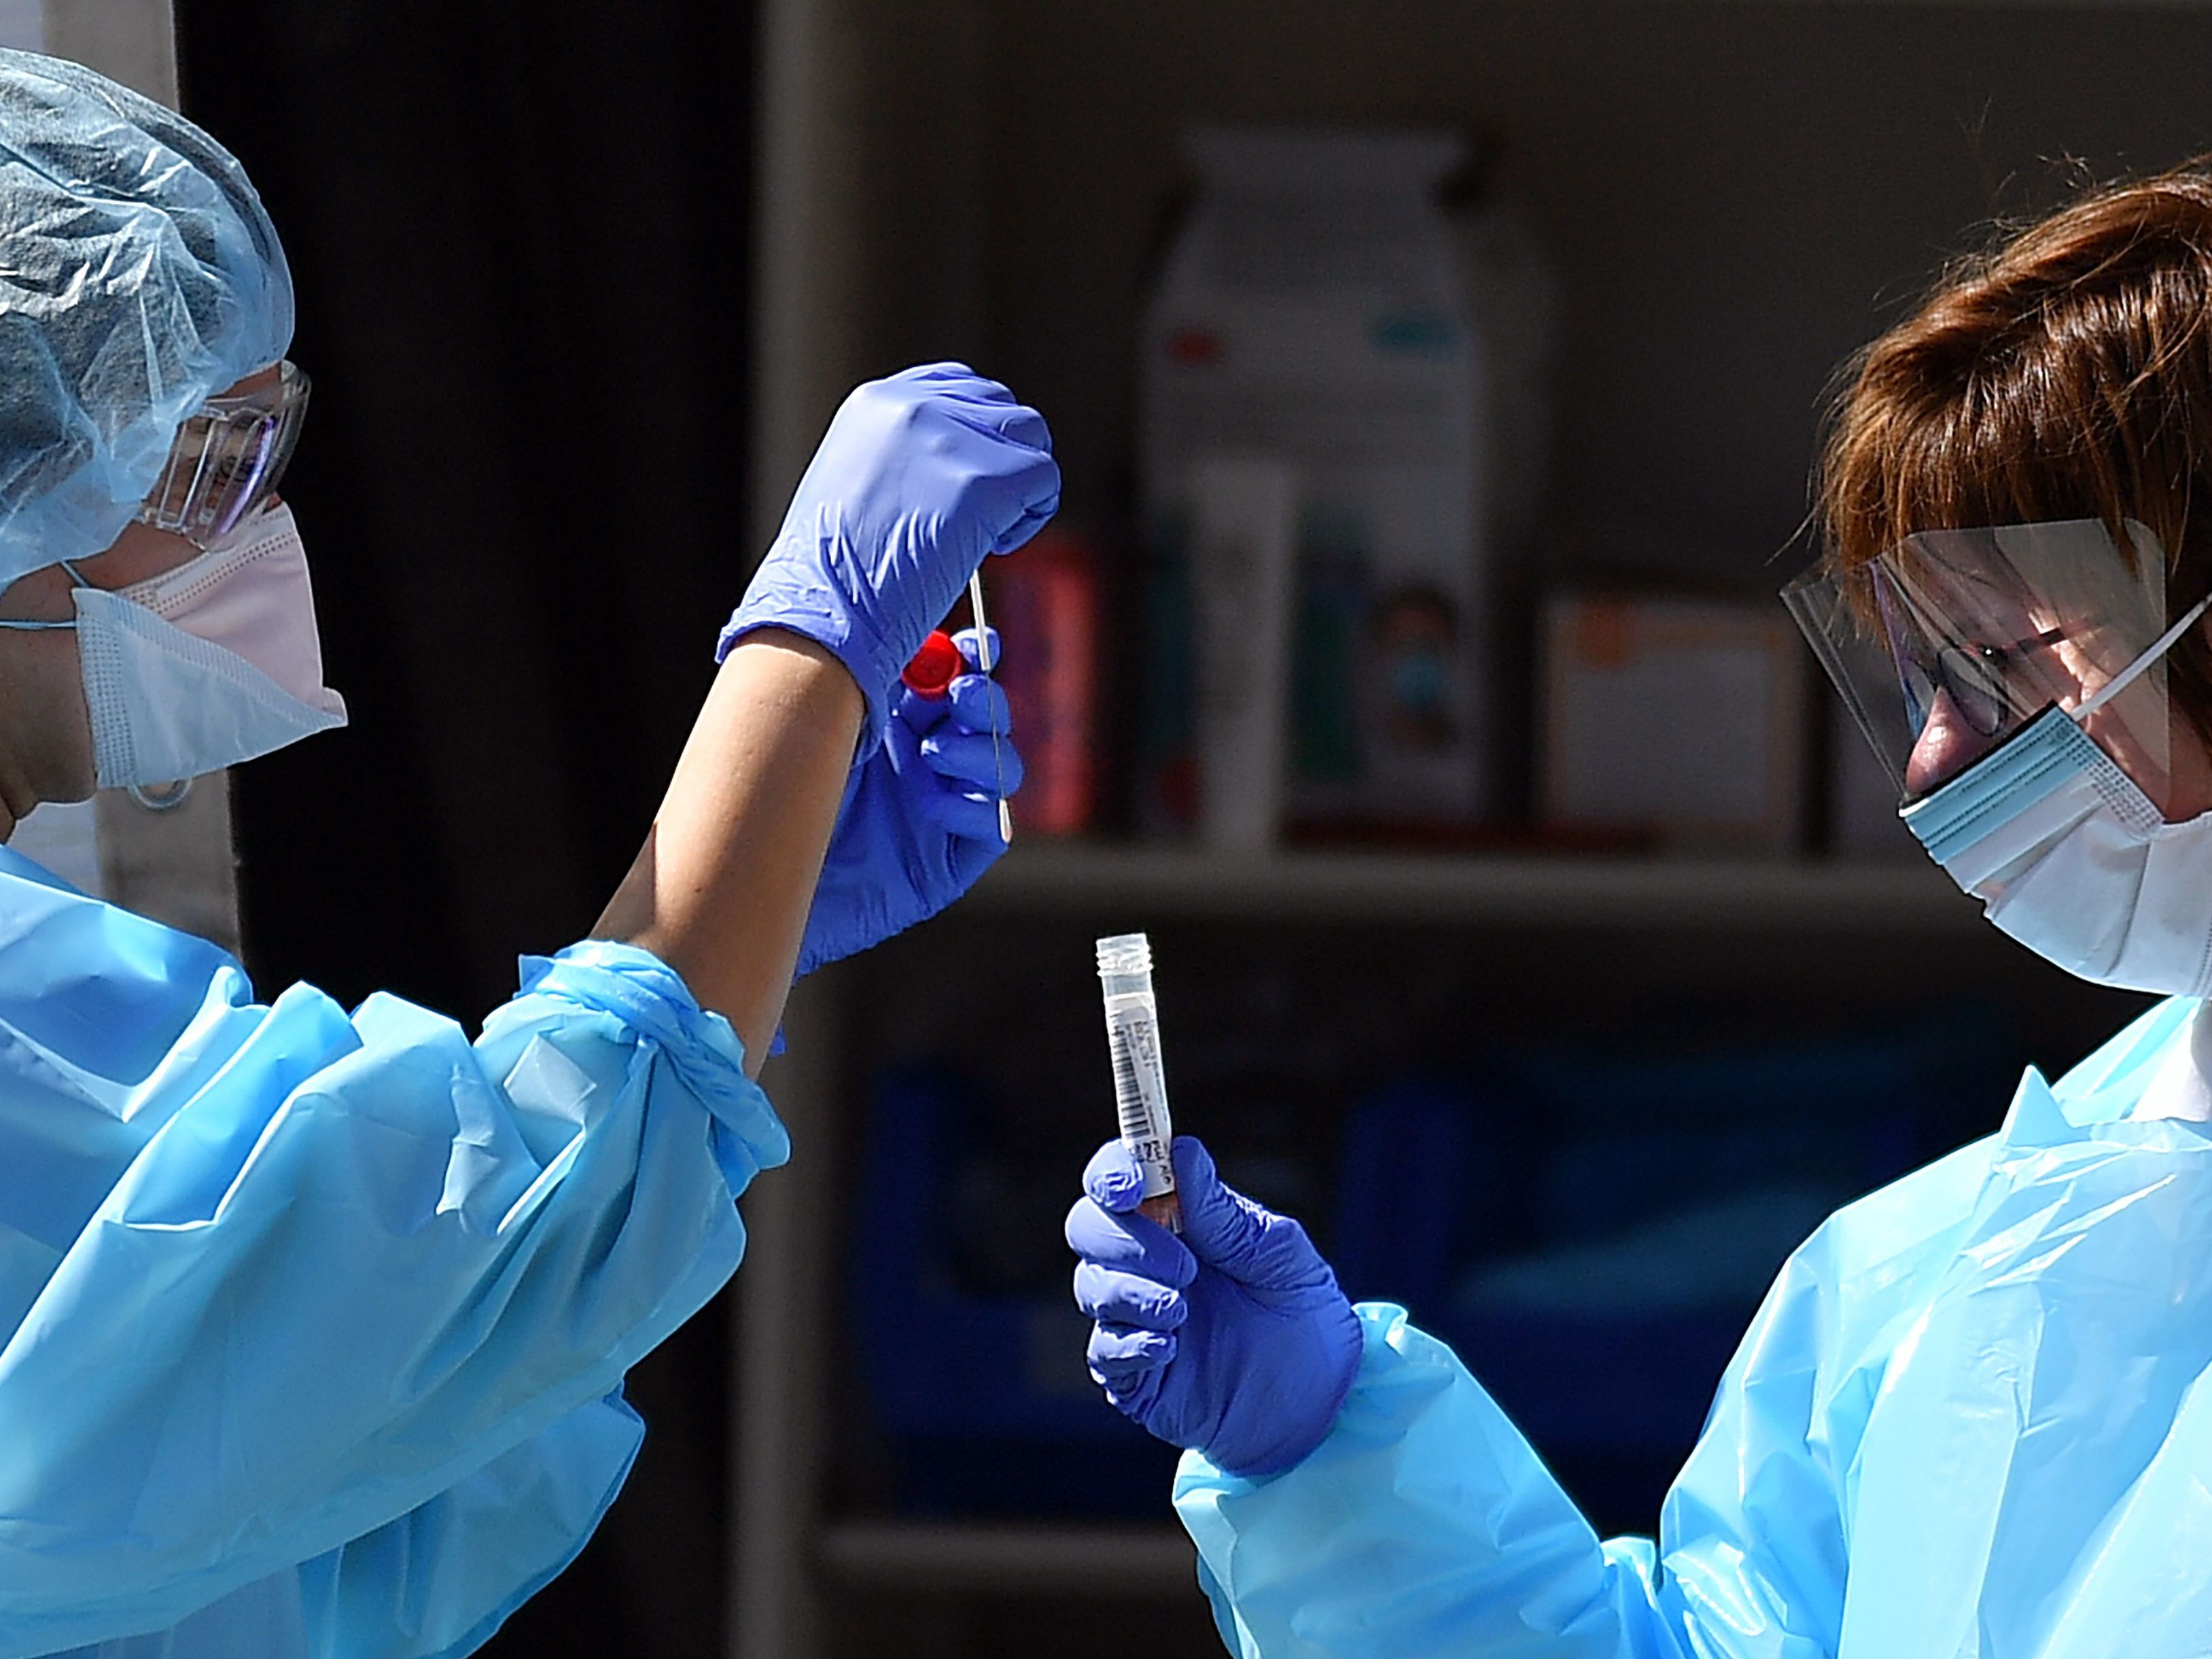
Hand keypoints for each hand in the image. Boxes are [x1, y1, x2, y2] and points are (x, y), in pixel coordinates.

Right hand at [719, 363, 1057, 747]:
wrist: (824, 610)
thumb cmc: (834, 570)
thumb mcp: (855, 481)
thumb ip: (905, 455)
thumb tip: (956, 460)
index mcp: (878, 402)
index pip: (959, 385)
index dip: (978, 433)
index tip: (968, 476)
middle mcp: (915, 407)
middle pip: (1001, 407)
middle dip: (1005, 458)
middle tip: (982, 513)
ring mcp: (950, 441)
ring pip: (1030, 437)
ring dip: (1023, 485)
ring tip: (988, 532)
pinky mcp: (982, 483)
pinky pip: (1044, 479)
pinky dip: (1032, 515)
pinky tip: (994, 546)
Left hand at [795, 629, 1020, 976]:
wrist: (754, 880)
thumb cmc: (770, 797)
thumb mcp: (813, 723)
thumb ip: (857, 677)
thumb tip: (904, 631)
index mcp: (895, 720)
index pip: (954, 677)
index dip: (973, 657)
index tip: (975, 642)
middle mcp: (923, 761)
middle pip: (986, 718)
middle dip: (983, 699)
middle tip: (959, 694)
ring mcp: (939, 810)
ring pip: (999, 767)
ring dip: (978, 751)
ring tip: (932, 754)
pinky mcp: (945, 863)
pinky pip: (989, 826)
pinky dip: (971, 807)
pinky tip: (931, 805)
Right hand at [1066, 1135, 1362, 1478]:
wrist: (1323, 1401)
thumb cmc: (1303, 1316)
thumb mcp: (1279, 1255)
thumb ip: (1225, 1213)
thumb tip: (1181, 1151)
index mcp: (1177, 1220)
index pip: (1118, 1179)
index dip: (1111, 1171)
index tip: (1129, 1183)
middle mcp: (1145, 1263)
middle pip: (1087, 1227)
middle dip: (1124, 1238)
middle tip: (1184, 1265)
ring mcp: (1135, 1318)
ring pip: (1091, 1286)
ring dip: (1131, 1291)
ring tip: (1183, 1310)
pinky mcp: (1133, 1374)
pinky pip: (1104, 1351)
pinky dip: (1130, 1342)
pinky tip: (1170, 1347)